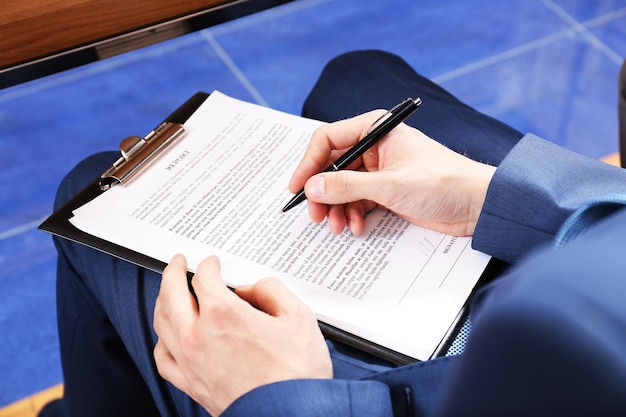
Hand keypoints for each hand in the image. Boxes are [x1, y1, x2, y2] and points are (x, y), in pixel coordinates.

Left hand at [153, 254, 331, 415]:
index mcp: (223, 314)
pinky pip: (163, 358)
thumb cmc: (296, 374)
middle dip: (173, 272)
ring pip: (162, 322)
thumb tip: (253, 289)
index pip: (204, 278)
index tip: (213, 264)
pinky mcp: (191, 385)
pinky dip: (162, 340)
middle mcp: (199, 336)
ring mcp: (190, 362)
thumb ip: (272, 291)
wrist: (291, 415)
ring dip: (163, 300)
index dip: (208, 265)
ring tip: (169, 292)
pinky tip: (168, 336)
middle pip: (172, 293)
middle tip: (178, 263)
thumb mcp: (299, 317)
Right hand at [288, 111, 495, 235]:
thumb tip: (312, 187)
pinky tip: (357, 227)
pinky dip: (353, 215)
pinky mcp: (386, 191)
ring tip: (339, 227)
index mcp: (375, 130)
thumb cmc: (442, 183)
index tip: (297, 187)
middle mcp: (374, 147)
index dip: (308, 164)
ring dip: (337, 209)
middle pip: (332, 167)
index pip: (328, 140)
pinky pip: (357, 201)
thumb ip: (347, 186)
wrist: (477, 205)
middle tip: (316, 216)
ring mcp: (379, 170)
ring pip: (343, 188)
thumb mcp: (390, 185)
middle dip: (323, 193)